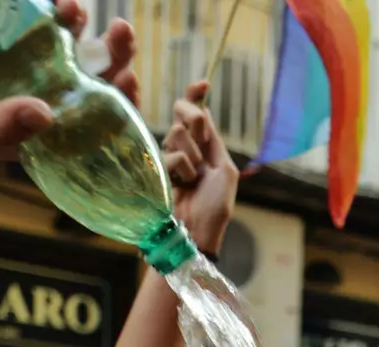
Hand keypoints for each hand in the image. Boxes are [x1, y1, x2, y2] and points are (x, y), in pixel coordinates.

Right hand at [0, 0, 106, 173]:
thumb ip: (1, 128)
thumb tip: (44, 114)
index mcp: (34, 123)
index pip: (89, 113)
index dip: (117, 97)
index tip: (132, 80)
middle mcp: (28, 88)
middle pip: (82, 68)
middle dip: (107, 50)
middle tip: (121, 31)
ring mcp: (7, 57)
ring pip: (53, 34)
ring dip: (70, 18)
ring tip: (74, 7)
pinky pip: (11, 8)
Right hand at [163, 82, 239, 252]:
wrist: (198, 231)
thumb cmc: (215, 206)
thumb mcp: (223, 169)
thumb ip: (214, 141)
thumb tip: (204, 111)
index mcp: (203, 146)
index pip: (196, 113)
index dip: (195, 96)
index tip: (204, 83)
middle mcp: (184, 147)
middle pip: (183, 113)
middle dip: (194, 122)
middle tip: (202, 143)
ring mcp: (168, 156)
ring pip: (178, 133)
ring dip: (193, 157)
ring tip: (194, 179)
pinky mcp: (155, 168)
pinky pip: (172, 155)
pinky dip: (183, 170)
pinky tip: (182, 186)